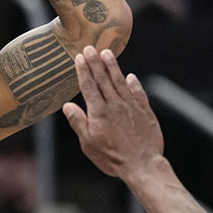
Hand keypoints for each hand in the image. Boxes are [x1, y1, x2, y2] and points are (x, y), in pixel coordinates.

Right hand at [62, 46, 162, 178]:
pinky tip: (130, 77)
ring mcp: (131, 107)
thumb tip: (68, 106)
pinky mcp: (145, 112)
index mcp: (99, 112)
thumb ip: (79, 123)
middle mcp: (115, 105)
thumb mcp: (89, 144)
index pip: (89, 86)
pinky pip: (138, 93)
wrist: (142, 164)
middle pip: (103, 79)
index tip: (79, 57)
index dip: (83, 71)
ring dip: (113, 67)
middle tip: (90, 48)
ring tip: (107, 53)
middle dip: (95, 62)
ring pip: (120, 82)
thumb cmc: (112, 157)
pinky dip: (134, 83)